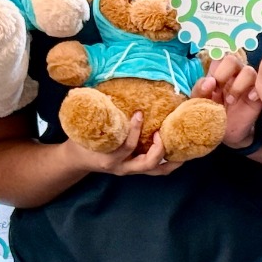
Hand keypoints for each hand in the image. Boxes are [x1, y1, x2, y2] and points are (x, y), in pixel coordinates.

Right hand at [61, 112, 182, 177]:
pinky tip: (179, 150)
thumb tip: (106, 91)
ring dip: (172, 160)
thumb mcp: (85, 130)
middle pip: (147, 164)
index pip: (126, 146)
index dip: (134, 130)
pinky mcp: (137, 169)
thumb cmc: (82, 141)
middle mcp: (122, 167)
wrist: (77, 160)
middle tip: (161, 132)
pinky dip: (169, 161)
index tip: (139, 113)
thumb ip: (98, 114)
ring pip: (157, 171)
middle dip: (159, 149)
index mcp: (109, 158)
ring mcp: (131, 170)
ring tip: (184, 147)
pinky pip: (157, 169)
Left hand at [194, 52, 261, 148]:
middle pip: (232, 60)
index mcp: (218, 72)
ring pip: (248, 71)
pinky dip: (255, 90)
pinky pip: (261, 85)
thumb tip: (210, 82)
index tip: (210, 86)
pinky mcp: (258, 94)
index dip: (214, 69)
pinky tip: (249, 99)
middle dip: (223, 74)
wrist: (225, 134)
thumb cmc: (212, 114)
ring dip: (237, 86)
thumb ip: (200, 90)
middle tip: (218, 92)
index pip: (218, 57)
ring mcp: (247, 83)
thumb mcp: (200, 103)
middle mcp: (234, 74)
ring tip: (231, 101)